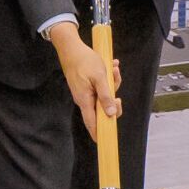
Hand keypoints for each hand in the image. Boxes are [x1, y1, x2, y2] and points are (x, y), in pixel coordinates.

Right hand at [47, 22, 121, 138]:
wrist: (71, 48)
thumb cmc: (84, 61)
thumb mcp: (99, 78)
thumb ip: (106, 96)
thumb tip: (112, 113)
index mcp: (85, 100)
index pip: (92, 123)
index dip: (99, 133)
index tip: (106, 141)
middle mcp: (84, 99)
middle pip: (102, 109)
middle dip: (113, 100)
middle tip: (117, 91)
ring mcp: (85, 92)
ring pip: (103, 96)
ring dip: (112, 84)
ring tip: (114, 69)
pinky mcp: (87, 85)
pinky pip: (100, 87)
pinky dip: (107, 80)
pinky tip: (111, 67)